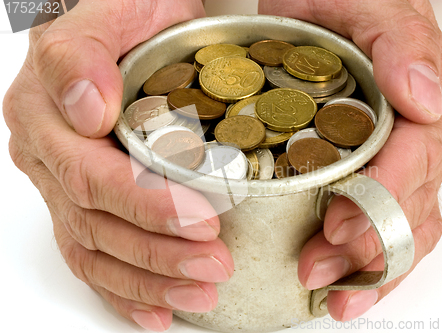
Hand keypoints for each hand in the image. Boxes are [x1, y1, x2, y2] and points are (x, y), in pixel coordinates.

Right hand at [3, 1, 233, 330]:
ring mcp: (61, 186)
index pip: (93, 176)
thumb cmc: (126, 19)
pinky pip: (92, 257)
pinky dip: (124, 291)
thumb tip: (86, 110)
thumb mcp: (110, 15)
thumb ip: (82, 54)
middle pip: (97, 222)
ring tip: (198, 294)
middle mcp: (48, 157)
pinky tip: (156, 311)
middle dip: (158, 253)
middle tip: (214, 265)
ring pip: (95, 250)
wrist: (128, 27)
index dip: (147, 205)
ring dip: (148, 281)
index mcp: (46, 114)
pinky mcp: (81, 204)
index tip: (202, 220)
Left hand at [259, 0, 441, 320]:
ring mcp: (398, 154)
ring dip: (371, 265)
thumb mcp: (371, 5)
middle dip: (368, 245)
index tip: (337, 224)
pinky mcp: (371, 166)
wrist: (318, 0)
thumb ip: (402, 44)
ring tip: (335, 294)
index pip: (416, 161)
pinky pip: (388, 219)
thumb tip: (424, 99)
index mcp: (425, 96)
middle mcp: (419, 132)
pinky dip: (370, 258)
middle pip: (410, 203)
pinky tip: (348, 283)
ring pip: (405, 223)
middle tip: (321, 269)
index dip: (379, 198)